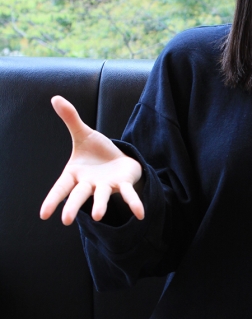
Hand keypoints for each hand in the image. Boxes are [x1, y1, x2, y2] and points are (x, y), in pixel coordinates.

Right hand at [40, 96, 143, 225]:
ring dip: (100, 206)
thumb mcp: (83, 133)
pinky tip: (140, 214)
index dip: (52, 200)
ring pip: (101, 197)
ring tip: (97, 216)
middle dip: (72, 207)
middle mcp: (89, 184)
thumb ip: (71, 118)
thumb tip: (55, 98)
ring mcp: (106, 186)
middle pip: (79, 196)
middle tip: (65, 220)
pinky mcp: (123, 184)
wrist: (118, 159)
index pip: (61, 188)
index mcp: (75, 174)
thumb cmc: (96, 151)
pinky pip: (128, 195)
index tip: (43, 215)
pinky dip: (134, 204)